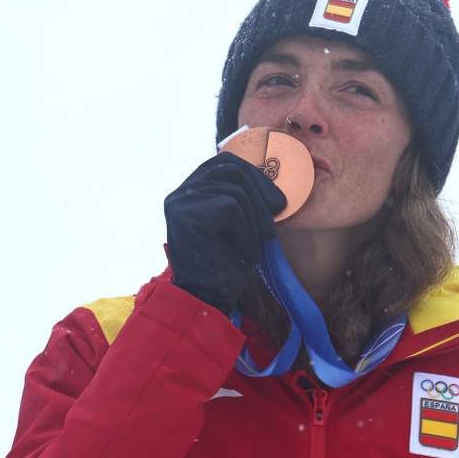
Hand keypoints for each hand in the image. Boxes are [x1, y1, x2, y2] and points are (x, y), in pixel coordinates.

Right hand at [164, 152, 286, 314]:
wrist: (208, 297)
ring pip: (234, 190)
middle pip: (231, 168)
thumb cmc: (226, 261)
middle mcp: (180, 193)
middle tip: (276, 219)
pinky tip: (245, 254)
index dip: (256, 175)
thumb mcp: (239, 223)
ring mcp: (180, 203)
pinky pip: (231, 208)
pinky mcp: (187, 215)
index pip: (226, 161)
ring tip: (258, 244)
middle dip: (261, 191)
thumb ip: (245, 198)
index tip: (277, 200)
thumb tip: (274, 182)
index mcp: (191, 191)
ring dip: (255, 220)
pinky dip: (246, 232)